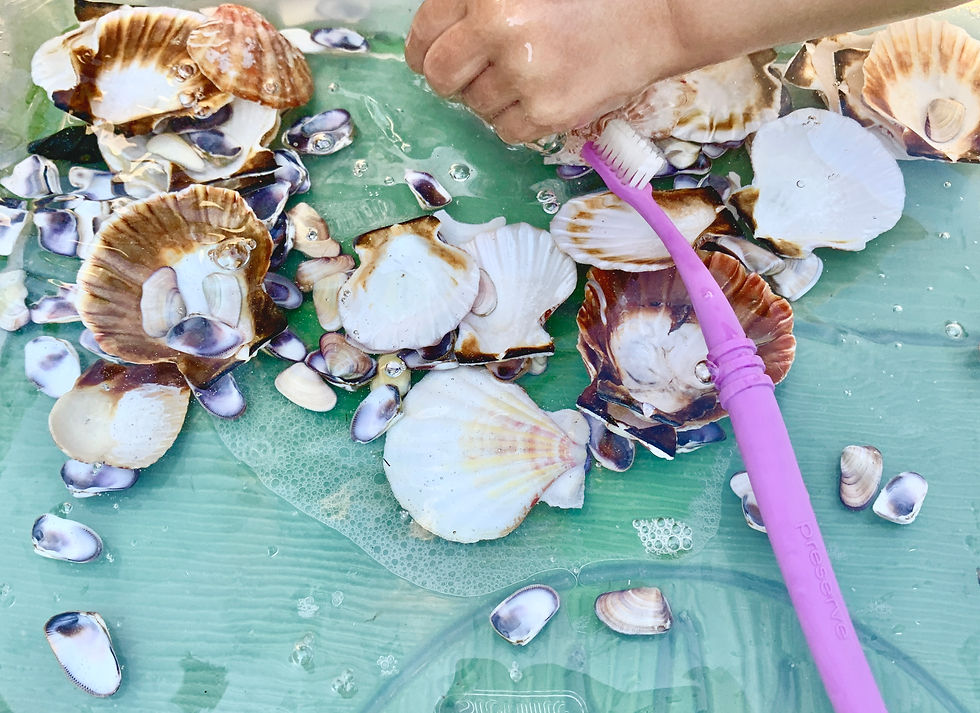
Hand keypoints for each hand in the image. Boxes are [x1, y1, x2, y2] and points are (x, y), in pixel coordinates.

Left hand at [404, 0, 678, 143]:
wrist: (662, 11)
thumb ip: (481, 3)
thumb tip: (445, 33)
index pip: (426, 29)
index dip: (424, 48)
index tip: (430, 56)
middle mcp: (499, 30)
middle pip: (440, 74)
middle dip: (450, 78)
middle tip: (470, 74)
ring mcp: (524, 75)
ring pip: (475, 106)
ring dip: (489, 97)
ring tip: (523, 77)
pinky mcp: (549, 112)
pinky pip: (506, 131)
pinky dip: (516, 120)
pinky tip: (539, 96)